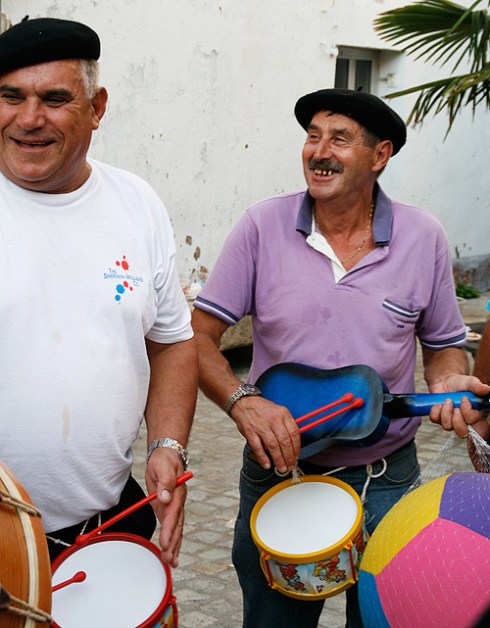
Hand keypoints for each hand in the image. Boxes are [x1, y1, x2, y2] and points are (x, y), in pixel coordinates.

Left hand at [145, 447, 186, 566]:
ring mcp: (174, 506)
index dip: (169, 529)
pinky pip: (170, 526)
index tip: (165, 543)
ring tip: (171, 562)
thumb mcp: (163, 466)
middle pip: (177, 525)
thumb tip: (164, 497)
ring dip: (174, 546)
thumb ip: (165, 482)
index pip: (173, 513)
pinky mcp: (167, 508)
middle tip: (168, 559)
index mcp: (177, 492)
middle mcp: (177, 502)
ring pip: (176, 529)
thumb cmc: (165, 459)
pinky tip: (170, 552)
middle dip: (173, 543)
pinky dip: (171, 540)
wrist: (167, 454)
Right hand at [230, 395, 300, 473]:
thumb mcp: (278, 411)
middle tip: (290, 466)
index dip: (296, 448)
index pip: (294, 433)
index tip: (296, 456)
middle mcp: (273, 419)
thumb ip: (286, 426)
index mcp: (283, 413)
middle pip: (285, 442)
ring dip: (278, 460)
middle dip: (289, 457)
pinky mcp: (250, 431)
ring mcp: (261, 425)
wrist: (243, 402)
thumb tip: (292, 446)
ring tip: (281, 468)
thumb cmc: (262, 409)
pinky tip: (267, 464)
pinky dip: (263, 457)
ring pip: (273, 446)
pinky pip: (258, 447)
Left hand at [428, 374, 489, 437]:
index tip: (466, 402)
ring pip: (447, 426)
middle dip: (458, 420)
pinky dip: (435, 411)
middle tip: (456, 406)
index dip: (473, 421)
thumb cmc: (461, 384)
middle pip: (463, 433)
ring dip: (446, 412)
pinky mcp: (439, 418)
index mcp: (477, 415)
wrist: (446, 380)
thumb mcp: (471, 382)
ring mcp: (451, 421)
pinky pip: (435, 420)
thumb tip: (486, 389)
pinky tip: (439, 403)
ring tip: (448, 400)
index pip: (480, 430)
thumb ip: (478, 387)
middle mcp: (465, 421)